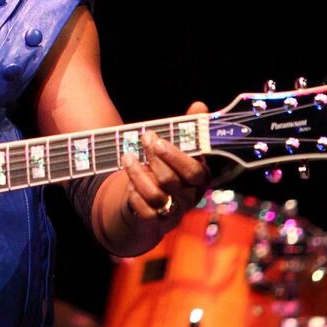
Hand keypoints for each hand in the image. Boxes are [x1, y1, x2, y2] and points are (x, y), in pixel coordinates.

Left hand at [120, 101, 210, 227]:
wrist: (159, 201)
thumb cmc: (171, 167)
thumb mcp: (181, 148)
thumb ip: (190, 129)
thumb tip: (199, 106)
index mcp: (200, 179)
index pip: (194, 172)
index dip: (175, 156)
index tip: (157, 140)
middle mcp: (189, 197)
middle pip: (172, 181)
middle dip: (154, 159)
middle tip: (143, 139)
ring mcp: (172, 210)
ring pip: (156, 196)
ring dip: (138, 174)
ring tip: (126, 157)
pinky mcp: (155, 220)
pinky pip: (143, 210)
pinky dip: (134, 194)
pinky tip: (128, 182)